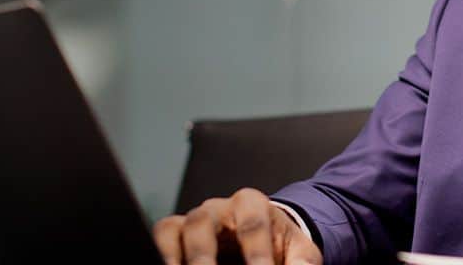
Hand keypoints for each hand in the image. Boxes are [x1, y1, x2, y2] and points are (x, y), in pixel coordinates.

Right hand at [153, 188, 322, 264]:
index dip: (256, 256)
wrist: (260, 243)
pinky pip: (160, 238)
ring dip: (173, 258)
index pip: (252, 226)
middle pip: (204, 223)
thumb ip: (301, 263)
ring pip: (174, 230)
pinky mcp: (173, 234)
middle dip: (204, 258)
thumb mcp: (299, 251)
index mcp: (252, 204)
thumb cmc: (279, 246)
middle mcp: (217, 207)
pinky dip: (161, 255)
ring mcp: (192, 219)